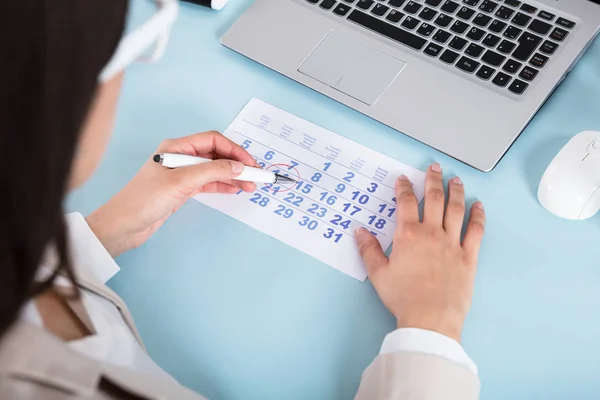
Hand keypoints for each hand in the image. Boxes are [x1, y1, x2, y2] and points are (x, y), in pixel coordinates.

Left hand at [86, 131, 257, 256]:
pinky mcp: (182, 190)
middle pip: (216, 154)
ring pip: (214, 170)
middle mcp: (180, 157)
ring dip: (232, 176)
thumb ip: (212, 171)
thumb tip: (238, 166)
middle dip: (236, 163)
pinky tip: (234, 189)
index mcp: (176, 148)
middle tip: (255, 175)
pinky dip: (222, 185)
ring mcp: (181, 174)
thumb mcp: (181, 182)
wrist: (123, 226)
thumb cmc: (144, 200)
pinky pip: (208, 183)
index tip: (250, 163)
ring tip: (249, 185)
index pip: (213, 141)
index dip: (234, 150)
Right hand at [355, 163, 484, 342]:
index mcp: (408, 235)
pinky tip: (479, 206)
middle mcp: (431, 233)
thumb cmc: (402, 297)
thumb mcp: (378, 274)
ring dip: (456, 192)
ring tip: (455, 180)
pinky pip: (476, 231)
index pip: (406, 203)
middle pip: (434, 199)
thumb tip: (359, 230)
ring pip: (456, 210)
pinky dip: (478, 216)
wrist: (430, 318)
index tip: (403, 178)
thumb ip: (368, 249)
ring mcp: (452, 243)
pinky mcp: (468, 256)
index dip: (404, 188)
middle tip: (434, 167)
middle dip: (433, 180)